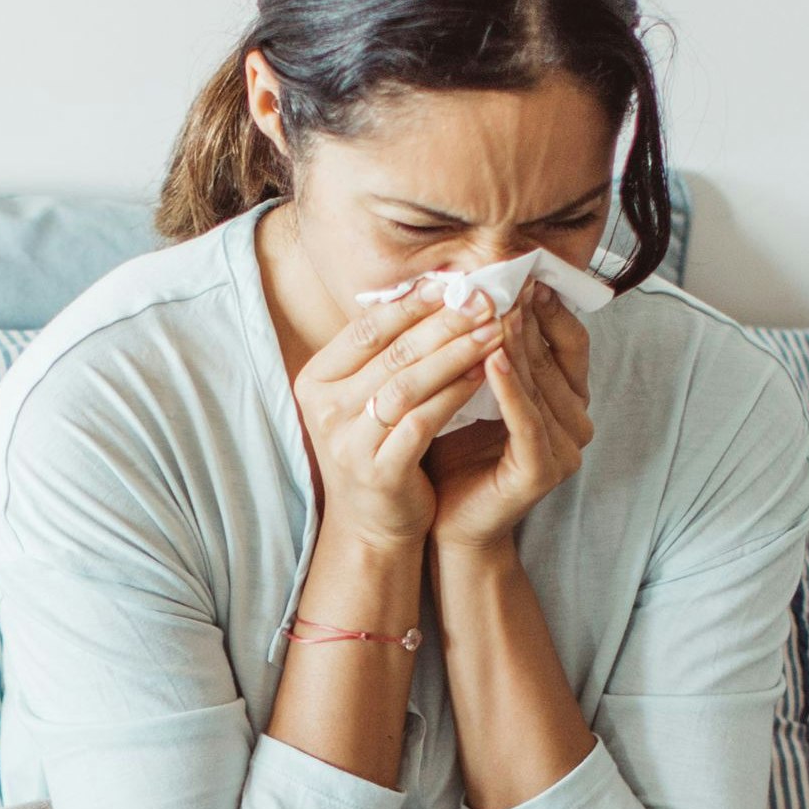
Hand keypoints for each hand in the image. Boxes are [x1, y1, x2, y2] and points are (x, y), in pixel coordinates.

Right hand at [289, 283, 512, 554]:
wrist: (370, 525)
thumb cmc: (375, 448)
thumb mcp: (365, 397)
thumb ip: (385, 353)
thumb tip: (433, 290)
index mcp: (316, 381)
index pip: (367, 329)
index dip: (412, 303)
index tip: (453, 283)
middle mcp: (325, 410)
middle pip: (391, 352)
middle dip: (443, 323)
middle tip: (484, 301)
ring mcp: (349, 442)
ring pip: (408, 384)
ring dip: (454, 354)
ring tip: (492, 332)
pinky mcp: (379, 470)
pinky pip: (423, 422)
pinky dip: (454, 395)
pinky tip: (482, 376)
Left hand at [426, 286, 591, 552]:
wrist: (447, 523)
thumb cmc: (455, 454)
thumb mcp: (473, 392)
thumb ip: (486, 351)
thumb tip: (473, 292)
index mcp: (566, 401)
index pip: (568, 343)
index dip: (548, 308)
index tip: (522, 272)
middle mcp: (575, 423)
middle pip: (554, 358)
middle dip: (528, 317)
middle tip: (506, 278)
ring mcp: (565, 449)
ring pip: (540, 384)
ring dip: (518, 344)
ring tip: (495, 307)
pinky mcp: (543, 471)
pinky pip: (527, 420)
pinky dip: (510, 388)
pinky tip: (491, 358)